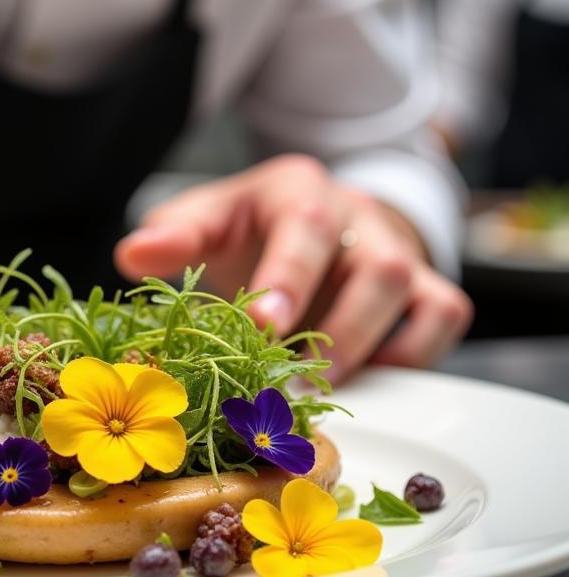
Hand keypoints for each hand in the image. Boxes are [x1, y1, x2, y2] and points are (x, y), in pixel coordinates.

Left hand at [114, 155, 472, 382]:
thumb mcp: (204, 220)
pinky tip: (361, 376)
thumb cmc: (248, 229)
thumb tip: (132, 256)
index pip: (307, 224)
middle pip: (375, 267)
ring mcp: (397, 250)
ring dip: (367, 350)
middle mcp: (358, 215)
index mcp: (297, 190)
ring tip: (314, 386)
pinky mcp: (424, 284)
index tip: (264, 326)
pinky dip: (412, 355)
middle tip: (288, 381)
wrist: (307, 223)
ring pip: (416, 294)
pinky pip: (444, 316)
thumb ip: (172, 236)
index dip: (290, 276)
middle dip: (335, 332)